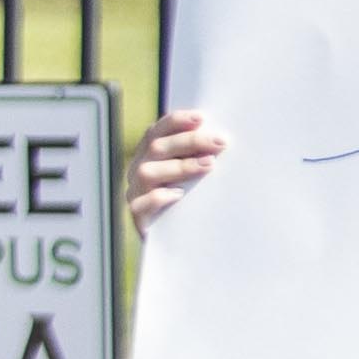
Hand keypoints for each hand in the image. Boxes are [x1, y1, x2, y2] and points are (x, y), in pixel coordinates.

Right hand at [126, 109, 226, 227]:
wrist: (177, 241)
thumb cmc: (191, 201)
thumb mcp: (195, 175)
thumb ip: (200, 155)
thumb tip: (223, 139)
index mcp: (150, 156)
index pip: (157, 131)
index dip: (177, 121)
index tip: (202, 118)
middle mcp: (139, 171)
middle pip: (156, 148)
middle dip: (189, 142)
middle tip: (219, 143)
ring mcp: (136, 193)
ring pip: (147, 172)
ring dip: (180, 166)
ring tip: (208, 165)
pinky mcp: (138, 217)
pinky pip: (140, 205)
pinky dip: (158, 197)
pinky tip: (179, 195)